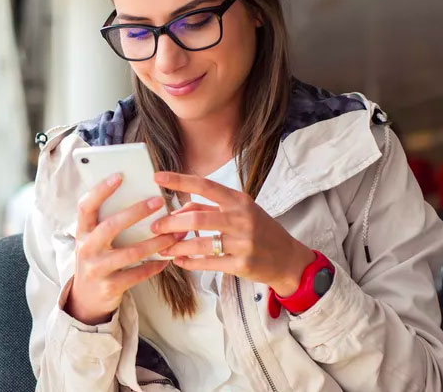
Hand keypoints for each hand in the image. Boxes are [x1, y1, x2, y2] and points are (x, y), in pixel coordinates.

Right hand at [65, 173, 183, 324]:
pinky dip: (154, 266)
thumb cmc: (97, 260)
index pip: (86, 206)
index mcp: (82, 232)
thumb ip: (108, 222)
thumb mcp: (94, 240)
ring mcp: (97, 269)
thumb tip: (140, 198)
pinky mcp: (110, 287)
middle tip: (159, 201)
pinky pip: (137, 274)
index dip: (100, 190)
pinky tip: (167, 259)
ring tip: (174, 234)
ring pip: (130, 253)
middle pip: (110, 226)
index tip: (119, 176)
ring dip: (155, 242)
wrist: (86, 299)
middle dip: (136, 212)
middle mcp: (86, 249)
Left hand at [151, 171, 315, 295]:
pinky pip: (208, 263)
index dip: (179, 181)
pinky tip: (179, 262)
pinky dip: (190, 263)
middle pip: (197, 217)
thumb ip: (210, 208)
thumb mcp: (240, 212)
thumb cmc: (260, 231)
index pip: (205, 186)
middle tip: (154, 227)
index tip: (157, 177)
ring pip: (200, 243)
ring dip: (177, 247)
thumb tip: (178, 210)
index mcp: (239, 201)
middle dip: (171, 223)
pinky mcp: (242, 264)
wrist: (288, 259)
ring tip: (162, 248)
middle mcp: (241, 219)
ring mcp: (242, 243)